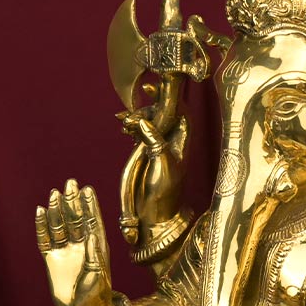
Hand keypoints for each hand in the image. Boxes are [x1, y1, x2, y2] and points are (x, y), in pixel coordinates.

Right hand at [35, 180, 117, 305]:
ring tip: (54, 194)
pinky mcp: (52, 260)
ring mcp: (66, 251)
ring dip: (57, 211)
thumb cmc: (96, 294)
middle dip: (72, 202)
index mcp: (96, 247)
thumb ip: (93, 254)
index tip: (86, 189)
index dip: (89, 205)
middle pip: (75, 219)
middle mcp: (81, 246)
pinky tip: (40, 212)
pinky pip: (45, 239)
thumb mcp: (98, 273)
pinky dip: (42, 226)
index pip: (92, 221)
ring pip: (60, 226)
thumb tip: (91, 234)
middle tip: (69, 183)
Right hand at [117, 82, 187, 243]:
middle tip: (134, 110)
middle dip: (149, 106)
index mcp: (180, 143)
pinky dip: (133, 128)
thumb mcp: (161, 164)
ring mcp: (159, 149)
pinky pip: (141, 134)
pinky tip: (124, 127)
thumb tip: (145, 119)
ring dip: (138, 117)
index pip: (180, 112)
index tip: (155, 88)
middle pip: (164, 114)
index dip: (170, 97)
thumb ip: (154, 140)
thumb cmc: (164, 194)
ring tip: (124, 122)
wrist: (155, 217)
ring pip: (151, 123)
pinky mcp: (147, 156)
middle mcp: (171, 143)